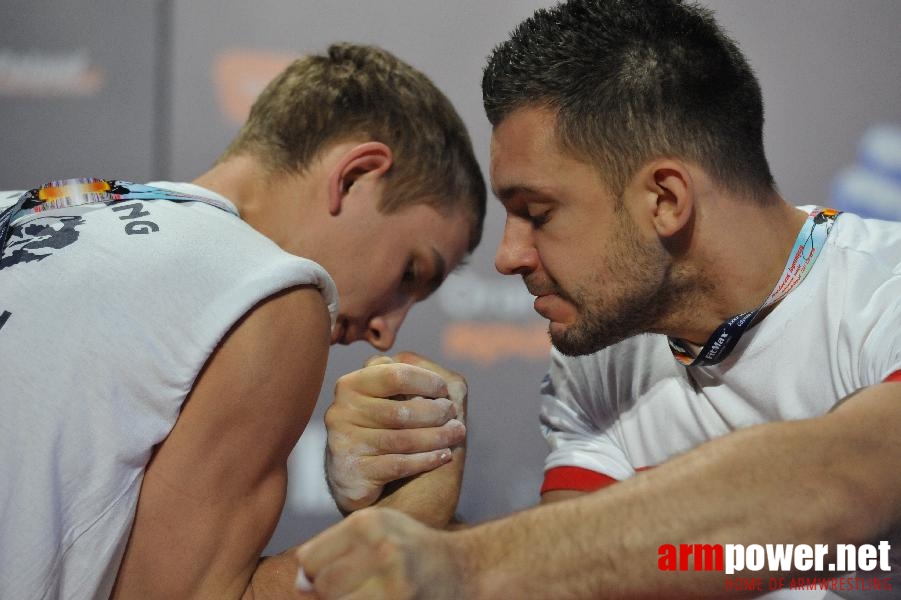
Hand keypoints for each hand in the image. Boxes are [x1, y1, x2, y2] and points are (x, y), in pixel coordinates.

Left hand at [294, 507, 465, 599]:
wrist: (463, 568)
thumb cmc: (413, 548)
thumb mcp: (376, 530)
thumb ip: (334, 547)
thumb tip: (300, 583)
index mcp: (368, 523)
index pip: (309, 559)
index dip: (314, 573)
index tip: (332, 575)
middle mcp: (380, 548)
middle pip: (322, 585)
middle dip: (330, 592)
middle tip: (358, 586)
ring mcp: (392, 581)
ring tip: (369, 592)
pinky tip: (380, 597)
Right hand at [325, 352, 467, 514]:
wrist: (372, 487)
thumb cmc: (390, 430)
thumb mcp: (393, 397)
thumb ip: (408, 378)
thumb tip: (438, 376)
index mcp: (351, 384)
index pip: (394, 375)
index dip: (426, 380)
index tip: (444, 389)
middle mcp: (341, 411)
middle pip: (400, 410)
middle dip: (435, 412)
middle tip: (454, 414)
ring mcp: (344, 443)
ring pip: (402, 439)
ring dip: (437, 436)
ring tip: (457, 433)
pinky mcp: (352, 472)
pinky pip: (398, 464)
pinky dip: (426, 460)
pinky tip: (443, 456)